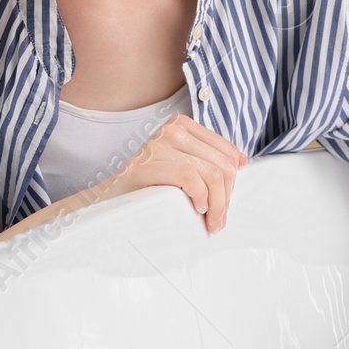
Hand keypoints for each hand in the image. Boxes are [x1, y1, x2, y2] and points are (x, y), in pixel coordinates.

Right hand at [86, 114, 247, 233]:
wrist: (106, 202)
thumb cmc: (147, 189)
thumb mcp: (181, 169)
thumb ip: (207, 162)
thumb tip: (241, 161)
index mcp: (183, 126)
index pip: (227, 153)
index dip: (232, 184)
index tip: (223, 206)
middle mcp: (172, 129)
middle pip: (222, 165)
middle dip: (225, 198)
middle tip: (217, 222)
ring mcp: (158, 143)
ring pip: (211, 174)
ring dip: (217, 205)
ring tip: (210, 223)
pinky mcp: (147, 163)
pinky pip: (190, 178)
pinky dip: (201, 197)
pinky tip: (197, 210)